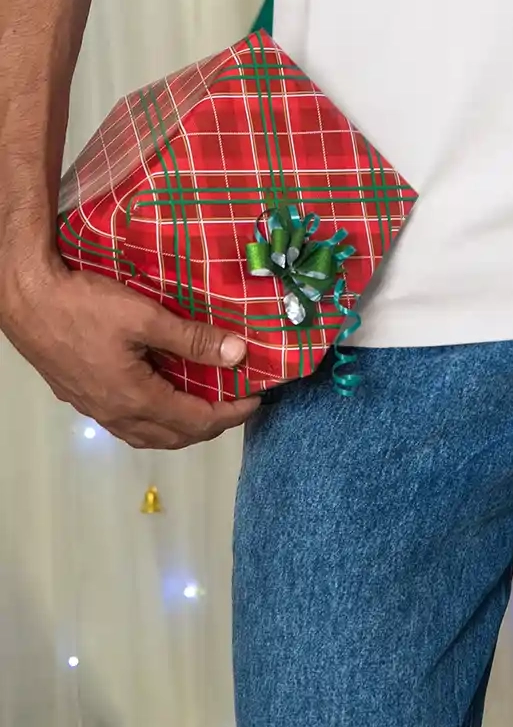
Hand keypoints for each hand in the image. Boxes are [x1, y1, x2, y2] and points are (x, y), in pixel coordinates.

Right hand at [0, 256, 259, 448]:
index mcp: (134, 399)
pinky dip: (156, 420)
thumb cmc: (86, 306)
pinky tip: (163, 396)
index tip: (256, 399)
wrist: (29, 302)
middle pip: (173, 436)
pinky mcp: (82, 397)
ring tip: (207, 403)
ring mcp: (95, 409)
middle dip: (211, 425)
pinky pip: (128, 423)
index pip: (195, 421)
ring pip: (148, 434)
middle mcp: (115, 414)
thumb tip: (238, 354)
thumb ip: (192, 339)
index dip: (230, 413)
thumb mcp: (145, 317)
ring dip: (182, 427)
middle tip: (236, 402)